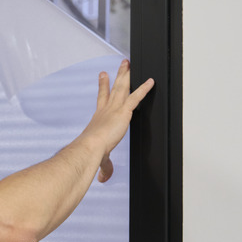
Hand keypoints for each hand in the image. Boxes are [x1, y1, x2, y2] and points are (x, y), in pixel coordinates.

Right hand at [85, 60, 153, 181]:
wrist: (90, 148)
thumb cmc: (91, 152)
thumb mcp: (101, 158)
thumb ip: (105, 167)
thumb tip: (104, 178)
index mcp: (99, 117)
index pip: (102, 98)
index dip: (103, 86)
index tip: (103, 75)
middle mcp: (106, 109)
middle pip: (114, 88)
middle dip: (118, 75)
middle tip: (122, 64)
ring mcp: (115, 108)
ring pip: (123, 88)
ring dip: (127, 75)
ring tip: (130, 63)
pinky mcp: (124, 111)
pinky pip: (136, 97)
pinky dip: (144, 89)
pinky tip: (151, 81)